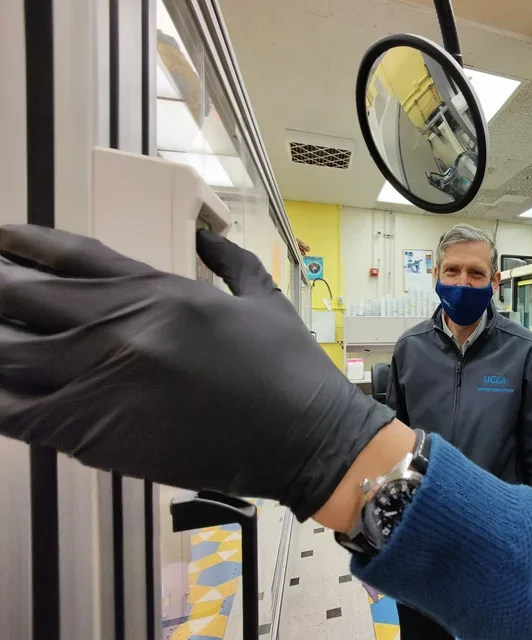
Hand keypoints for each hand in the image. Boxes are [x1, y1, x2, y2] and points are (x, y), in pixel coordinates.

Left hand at [0, 225, 395, 520]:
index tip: (1, 240)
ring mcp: (103, 382)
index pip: (71, 255)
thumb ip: (230, 260)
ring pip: (5, 355)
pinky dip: (0, 399)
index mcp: (161, 292)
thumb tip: (207, 236)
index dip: (24, 244)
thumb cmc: (290, 370)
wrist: (305, 438)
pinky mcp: (97, 436)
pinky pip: (18, 413)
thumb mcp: (264, 300)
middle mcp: (121, 329)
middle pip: (20, 296)